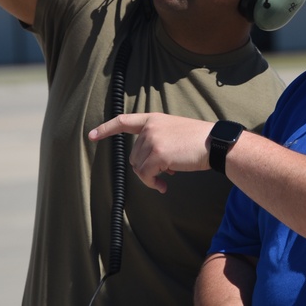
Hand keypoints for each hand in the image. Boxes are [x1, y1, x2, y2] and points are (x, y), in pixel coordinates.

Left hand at [89, 113, 214, 192]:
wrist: (214, 143)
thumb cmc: (199, 141)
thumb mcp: (175, 133)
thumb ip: (159, 142)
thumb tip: (152, 167)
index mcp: (154, 119)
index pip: (124, 121)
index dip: (106, 129)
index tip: (91, 135)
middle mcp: (150, 127)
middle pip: (134, 156)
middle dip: (146, 168)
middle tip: (166, 173)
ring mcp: (153, 140)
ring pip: (138, 168)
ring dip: (151, 177)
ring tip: (168, 177)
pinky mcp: (157, 154)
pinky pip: (146, 176)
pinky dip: (153, 184)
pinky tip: (165, 185)